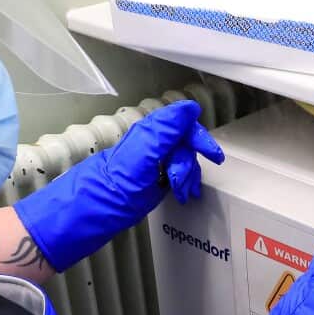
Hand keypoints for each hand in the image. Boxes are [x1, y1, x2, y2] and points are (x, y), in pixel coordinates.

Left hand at [107, 100, 225, 206]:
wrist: (100, 207)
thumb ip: (167, 129)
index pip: (184, 125)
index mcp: (152, 133)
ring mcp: (157, 160)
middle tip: (185, 180)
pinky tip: (183, 194)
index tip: (213, 154)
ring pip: (185, 160)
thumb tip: (190, 107)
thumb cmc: (120, 183)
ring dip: (186, 177)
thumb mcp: (145, 153)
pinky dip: (185, 184)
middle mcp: (155, 143)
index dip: (200, 137)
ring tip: (179, 191)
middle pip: (187, 145)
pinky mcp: (157, 176)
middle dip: (188, 164)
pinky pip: (180, 174)